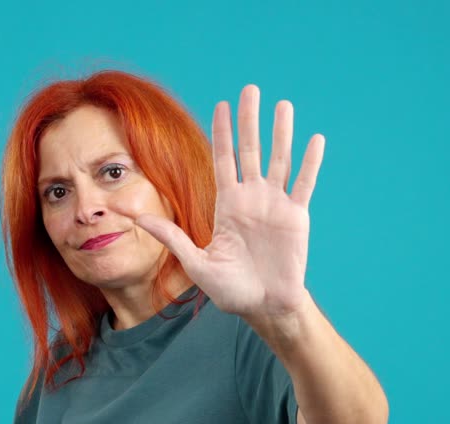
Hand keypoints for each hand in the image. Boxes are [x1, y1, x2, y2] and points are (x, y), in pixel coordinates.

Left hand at [136, 84, 323, 321]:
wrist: (264, 307)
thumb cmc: (231, 290)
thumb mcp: (195, 262)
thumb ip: (170, 237)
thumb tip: (135, 218)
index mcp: (227, 205)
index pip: (224, 160)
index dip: (223, 132)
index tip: (222, 105)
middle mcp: (252, 198)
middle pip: (251, 150)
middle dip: (249, 121)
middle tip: (250, 89)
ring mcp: (276, 205)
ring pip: (279, 160)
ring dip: (282, 133)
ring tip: (283, 105)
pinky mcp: (297, 216)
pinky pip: (304, 184)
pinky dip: (310, 162)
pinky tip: (314, 139)